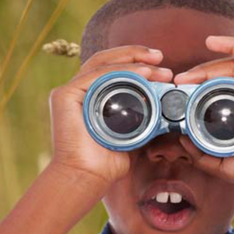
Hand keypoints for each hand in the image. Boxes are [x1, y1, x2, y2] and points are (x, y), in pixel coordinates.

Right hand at [48, 45, 173, 187]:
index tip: (162, 68)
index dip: (137, 63)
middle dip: (136, 55)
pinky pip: (96, 75)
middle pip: (108, 62)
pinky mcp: (65, 95)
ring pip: (103, 64)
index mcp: (92, 97)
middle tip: (161, 58)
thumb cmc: (107, 163)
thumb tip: (168, 109)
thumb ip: (145, 121)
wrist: (87, 178)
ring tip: (156, 63)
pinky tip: (142, 72)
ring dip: (132, 60)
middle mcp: (79, 91)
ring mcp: (70, 91)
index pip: (114, 70)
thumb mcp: (134, 136)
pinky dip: (120, 70)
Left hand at [172, 35, 233, 188]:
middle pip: (226, 75)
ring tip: (189, 75)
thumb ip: (201, 154)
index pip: (222, 89)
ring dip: (209, 66)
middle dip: (200, 75)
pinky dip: (232, 44)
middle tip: (179, 81)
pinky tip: (211, 42)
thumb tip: (181, 140)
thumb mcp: (221, 162)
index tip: (181, 89)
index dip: (200, 86)